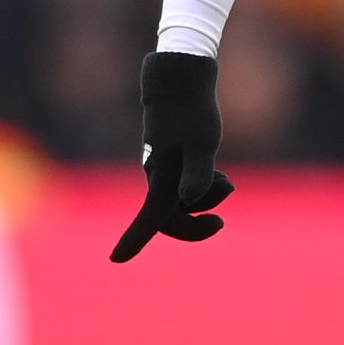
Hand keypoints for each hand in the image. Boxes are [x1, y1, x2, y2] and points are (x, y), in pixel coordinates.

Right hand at [110, 52, 234, 261]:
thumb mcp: (202, 144)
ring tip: (227, 181)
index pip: (149, 218)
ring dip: (207, 200)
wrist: (180, 84)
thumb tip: (189, 201)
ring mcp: (164, 171)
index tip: (116, 259)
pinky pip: (187, 188)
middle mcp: (158, 179)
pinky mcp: (172, 163)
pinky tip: (220, 175)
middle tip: (220, 223)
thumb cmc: (192, 114)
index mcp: (162, 179)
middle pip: (171, 219)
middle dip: (196, 226)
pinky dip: (206, 188)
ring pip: (183, 203)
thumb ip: (198, 173)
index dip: (134, 240)